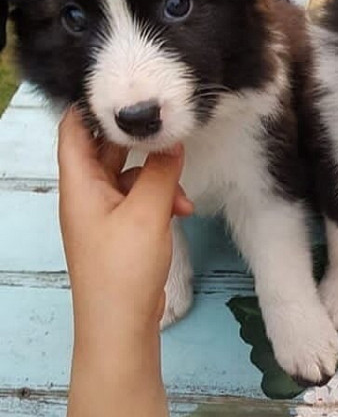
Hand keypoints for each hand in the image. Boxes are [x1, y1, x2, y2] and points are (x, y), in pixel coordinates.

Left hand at [57, 108, 193, 347]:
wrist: (121, 325)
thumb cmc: (124, 267)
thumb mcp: (148, 212)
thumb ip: (162, 171)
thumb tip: (172, 139)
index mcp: (80, 185)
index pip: (74, 130)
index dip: (94, 107)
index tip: (127, 91)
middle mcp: (87, 194)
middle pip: (107, 151)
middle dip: (140, 144)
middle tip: (170, 133)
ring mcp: (104, 213)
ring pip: (130, 176)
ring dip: (158, 177)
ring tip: (184, 194)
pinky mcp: (121, 230)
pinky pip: (140, 199)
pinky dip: (160, 198)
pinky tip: (182, 211)